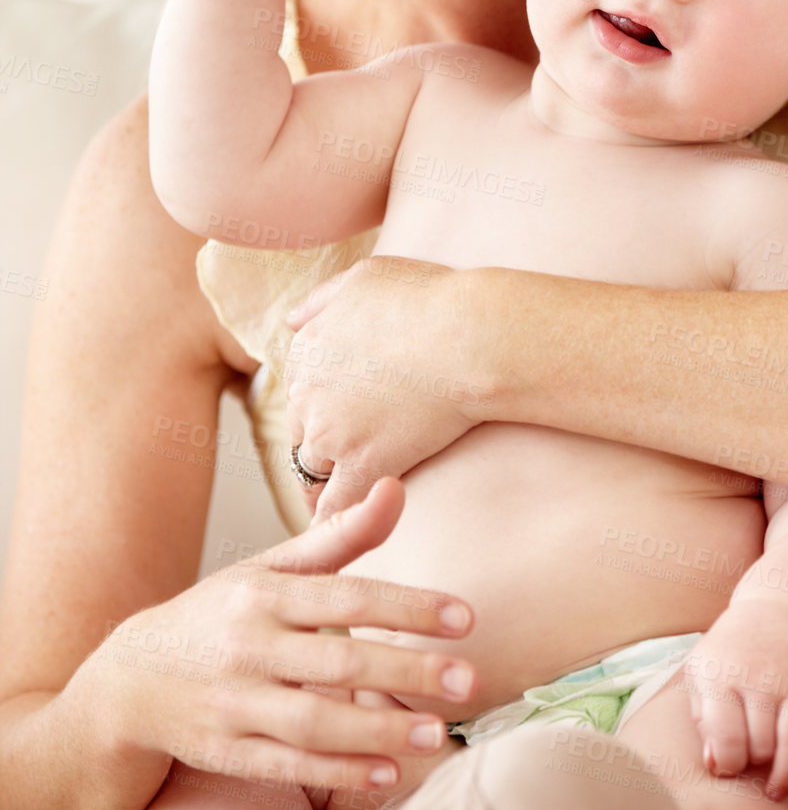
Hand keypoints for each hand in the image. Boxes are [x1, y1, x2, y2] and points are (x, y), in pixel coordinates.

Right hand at [97, 479, 477, 793]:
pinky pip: (288, 766)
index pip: (348, 597)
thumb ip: (340, 536)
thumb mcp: (270, 567)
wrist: (131, 679)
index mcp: (265, 594)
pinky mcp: (226, 753)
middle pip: (339, 662)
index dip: (409, 607)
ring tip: (439, 733)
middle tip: (470, 680)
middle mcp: (249, 647)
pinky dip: (339, 772)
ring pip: (315, 722)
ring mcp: (235, 704)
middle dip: (408, 672)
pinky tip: (390, 773)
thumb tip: (396, 487)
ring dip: (380, 731)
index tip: (466, 617)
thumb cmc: (221, 614)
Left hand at [284, 256, 489, 519]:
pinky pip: (336, 506)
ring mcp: (332, 431)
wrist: (472, 335)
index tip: (346, 419)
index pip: (301, 391)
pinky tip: (347, 532)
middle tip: (355, 459)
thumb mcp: (367, 277)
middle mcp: (307, 391)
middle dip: (324, 446)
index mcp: (307, 348)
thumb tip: (293, 321)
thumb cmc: (432, 298)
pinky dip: (336, 521)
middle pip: (304, 432)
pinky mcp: (363, 464)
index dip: (324, 407)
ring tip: (352, 498)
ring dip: (329, 483)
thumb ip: (323, 300)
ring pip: (314, 471)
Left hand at [682, 604, 787, 801]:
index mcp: (724, 676)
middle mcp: (762, 680)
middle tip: (751, 768)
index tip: (726, 767)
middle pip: (762, 744)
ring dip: (787, 775)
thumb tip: (714, 765)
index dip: (726, 764)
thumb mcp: (704, 670)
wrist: (783, 608)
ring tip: (776, 790)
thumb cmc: (733, 649)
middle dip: (755, 765)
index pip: (726, 737)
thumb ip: (702, 717)